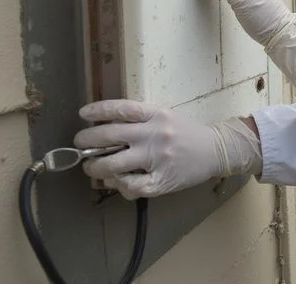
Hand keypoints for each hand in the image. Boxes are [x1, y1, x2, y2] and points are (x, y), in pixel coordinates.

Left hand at [74, 100, 260, 199]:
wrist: (215, 150)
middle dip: (87, 141)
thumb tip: (105, 128)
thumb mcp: (165, 116)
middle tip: (80, 144)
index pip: (121, 109)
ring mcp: (158, 158)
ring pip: (113, 165)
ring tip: (92, 168)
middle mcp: (155, 134)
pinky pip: (131, 186)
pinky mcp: (162, 180)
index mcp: (156, 115)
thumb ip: (139, 120)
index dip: (98, 110)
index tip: (83, 114)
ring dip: (95, 167)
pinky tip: (116, 182)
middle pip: (110, 136)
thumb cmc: (186, 133)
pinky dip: (119, 185)